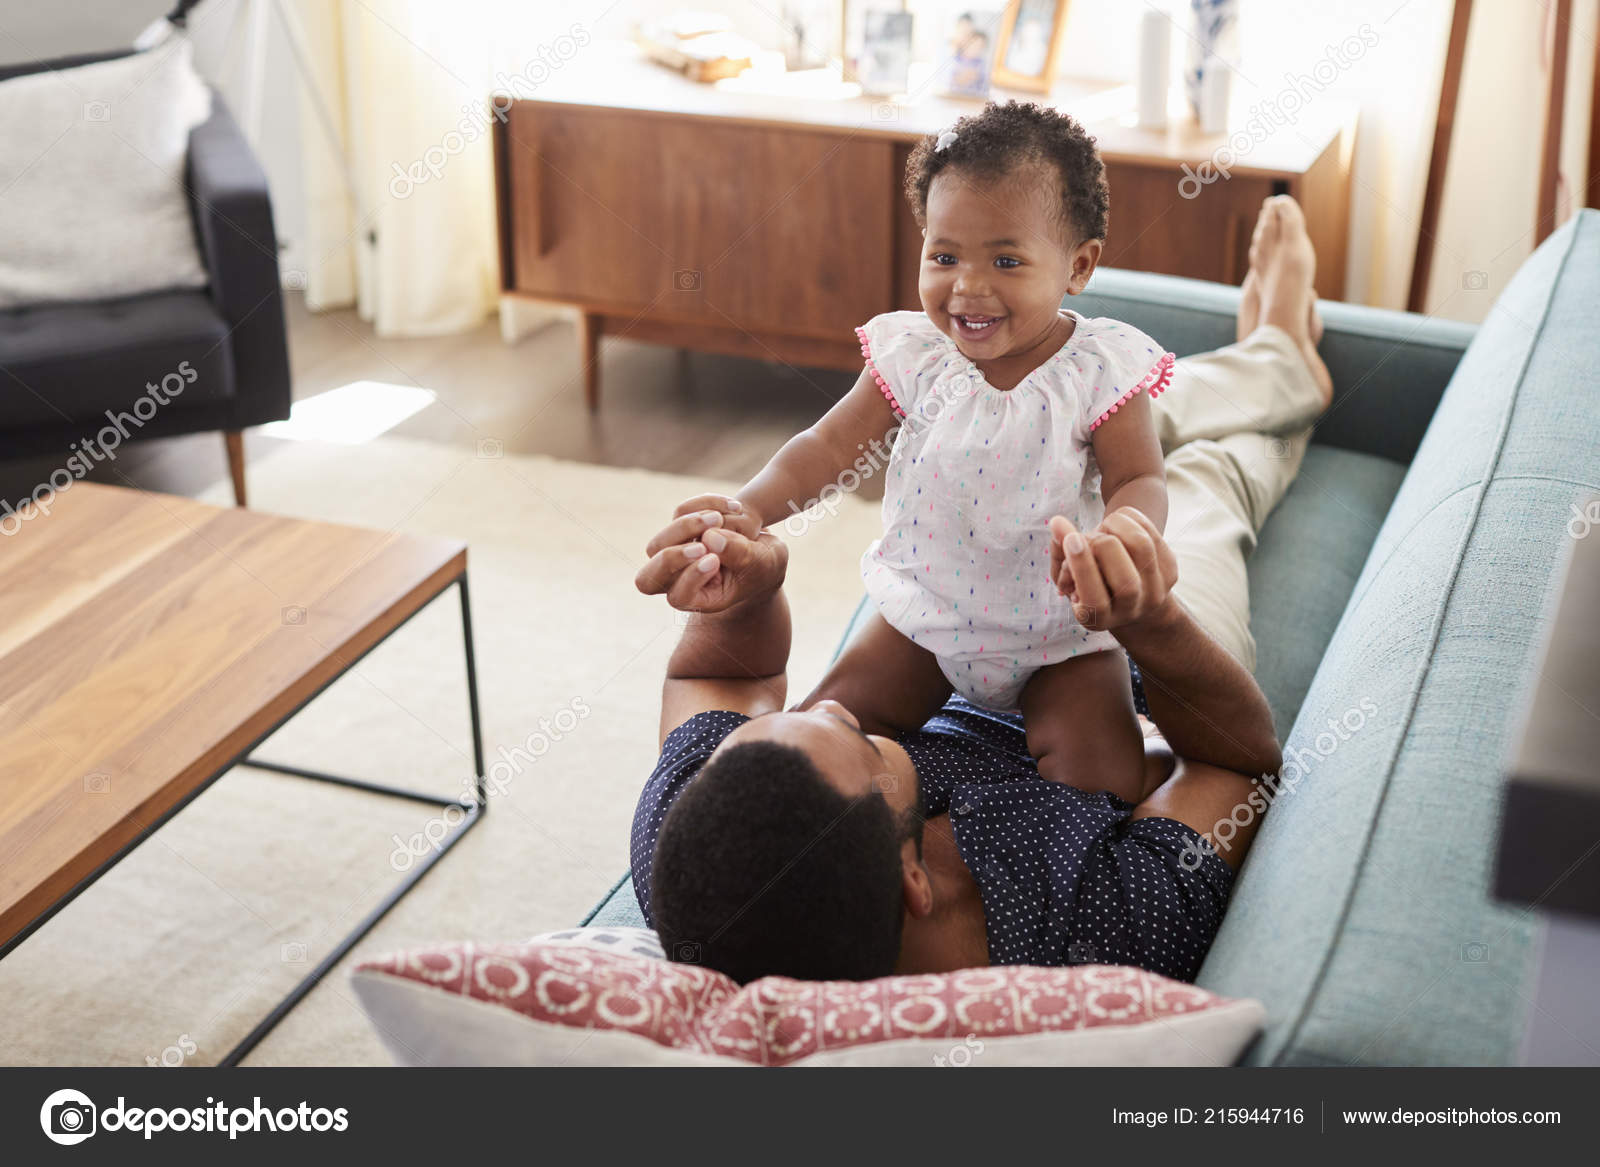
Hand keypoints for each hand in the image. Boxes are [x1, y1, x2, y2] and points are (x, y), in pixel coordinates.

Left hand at [635, 494, 786, 612]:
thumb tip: (710, 537)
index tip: (714, 561)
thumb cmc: (762, 567)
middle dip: (671, 559)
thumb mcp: (762, 563)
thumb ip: (741, 555)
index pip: (678, 596)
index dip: (690, 577)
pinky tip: (733, 506)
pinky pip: (680, 513)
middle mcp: (680, 581)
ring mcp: (676, 554)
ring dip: (689, 526)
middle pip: (648, 579)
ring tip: (722, 518)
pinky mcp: (681, 529)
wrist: (763, 550)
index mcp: (700, 599)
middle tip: (700, 545)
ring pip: (659, 542)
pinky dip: (705, 506)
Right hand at [1047, 507, 1176, 631]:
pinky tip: (1118, 522)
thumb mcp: (1069, 573)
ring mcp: (1155, 593)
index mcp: (1099, 618)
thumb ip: (1059, 551)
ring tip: (1103, 526)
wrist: (1128, 588)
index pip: (1094, 599)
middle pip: (1125, 579)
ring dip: (1116, 527)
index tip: (1071, 538)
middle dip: (1101, 545)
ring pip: (1141, 547)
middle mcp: (1131, 611)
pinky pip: (1152, 534)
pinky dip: (1131, 519)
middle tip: (1088, 536)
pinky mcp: (1171, 572)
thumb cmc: (1090, 579)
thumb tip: (1058, 524)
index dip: (1082, 566)